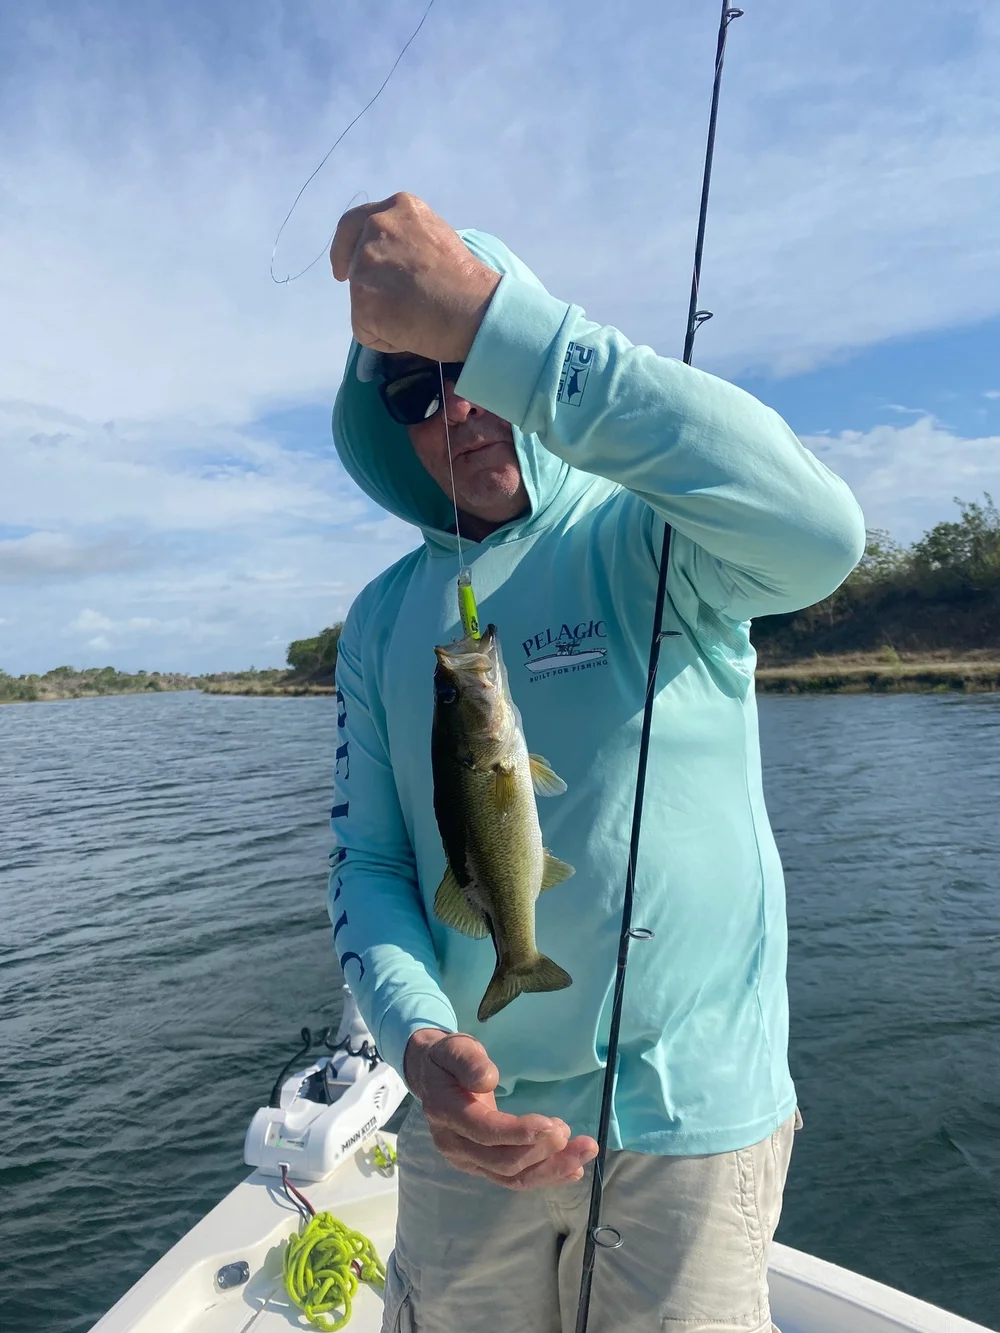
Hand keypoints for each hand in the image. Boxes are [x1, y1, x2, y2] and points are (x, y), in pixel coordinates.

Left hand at [330, 193, 500, 362]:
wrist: (473, 310)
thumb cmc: (466, 281)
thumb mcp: (436, 236)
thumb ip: (406, 239)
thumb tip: (392, 261)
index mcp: (397, 209)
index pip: (354, 223)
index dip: (345, 247)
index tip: (342, 267)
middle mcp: (376, 229)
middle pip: (352, 259)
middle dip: (361, 281)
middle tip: (376, 303)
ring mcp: (365, 266)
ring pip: (359, 296)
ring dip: (379, 312)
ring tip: (413, 318)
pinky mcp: (362, 302)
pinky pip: (364, 329)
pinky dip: (383, 338)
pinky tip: (409, 333)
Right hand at [403, 1028, 598, 1189]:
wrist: (432, 1077)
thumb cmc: (448, 1059)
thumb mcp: (456, 1048)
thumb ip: (469, 1062)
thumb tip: (488, 1079)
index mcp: (445, 1112)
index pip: (484, 1131)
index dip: (518, 1132)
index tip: (552, 1126)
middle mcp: (454, 1145)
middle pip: (501, 1161)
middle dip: (540, 1151)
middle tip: (568, 1131)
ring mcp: (467, 1160)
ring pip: (511, 1176)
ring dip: (550, 1169)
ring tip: (584, 1152)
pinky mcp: (481, 1166)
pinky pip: (514, 1178)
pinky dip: (545, 1176)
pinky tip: (572, 1170)